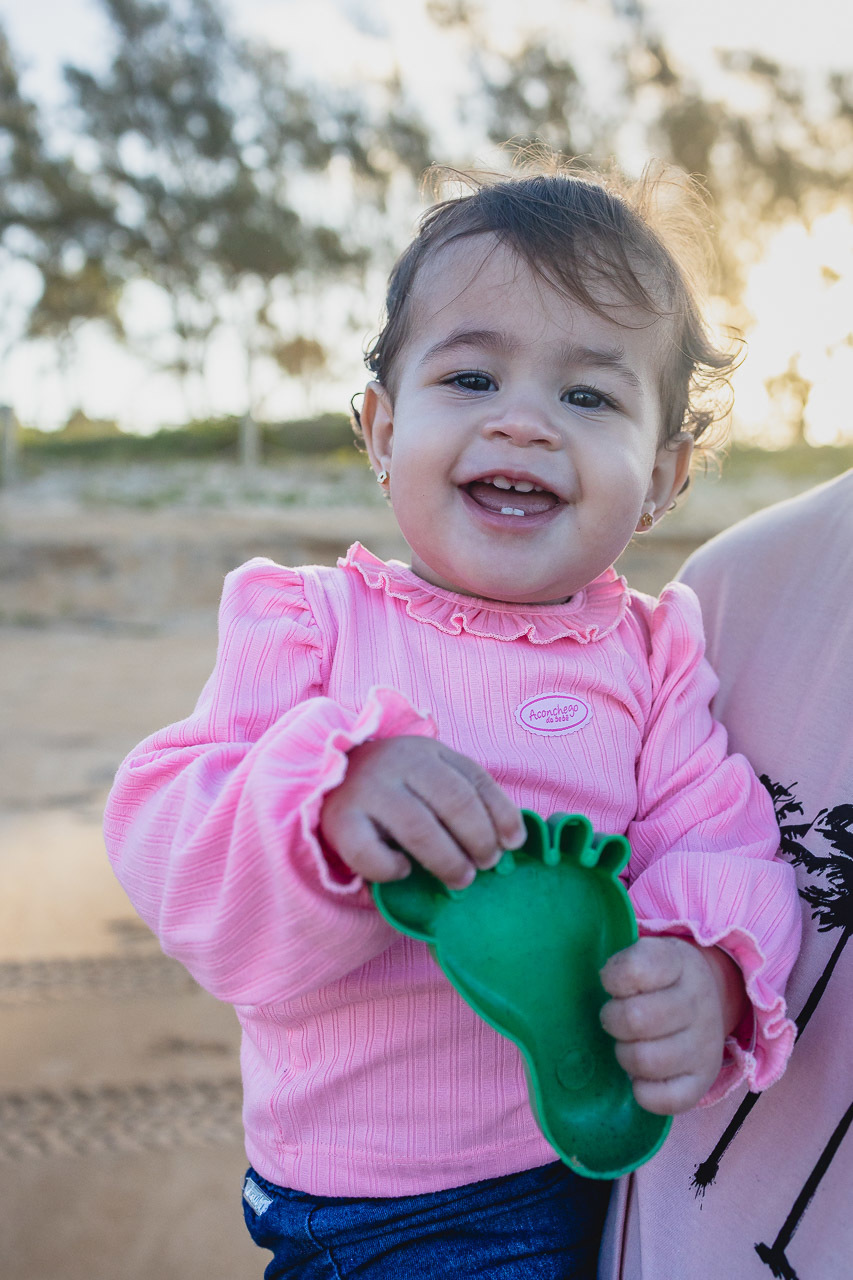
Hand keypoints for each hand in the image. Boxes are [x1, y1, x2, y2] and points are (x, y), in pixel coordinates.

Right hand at [320, 736, 525, 889]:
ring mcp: (368, 791)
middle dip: (479, 840)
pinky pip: (370, 852)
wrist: (330, 777)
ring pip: (419, 829)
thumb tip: (510, 840)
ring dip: (448, 860)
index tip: (512, 844)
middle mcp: (398, 764)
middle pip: (454, 802)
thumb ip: (469, 797)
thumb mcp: (432, 776)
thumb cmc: (395, 785)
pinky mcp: (340, 821)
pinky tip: (403, 870)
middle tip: (486, 865)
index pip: (475, 779)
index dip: (501, 814)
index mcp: (428, 751)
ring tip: (461, 879)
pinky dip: (392, 868)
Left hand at [599, 936, 746, 1114]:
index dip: (611, 979)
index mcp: (678, 963)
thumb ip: (619, 967)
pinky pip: (667, 1099)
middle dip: (613, 1020)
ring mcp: (704, 1043)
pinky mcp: (704, 1079)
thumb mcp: (645, 956)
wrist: (707, 1000)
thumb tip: (588, 986)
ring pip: (646, 1060)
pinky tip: (640, 1076)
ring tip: (629, 1044)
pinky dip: (644, 1092)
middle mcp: (697, 1002)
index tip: (612, 983)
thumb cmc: (659, 980)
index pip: (635, 969)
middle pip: (635, 1019)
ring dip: (625, 1055)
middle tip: (615, 1019)